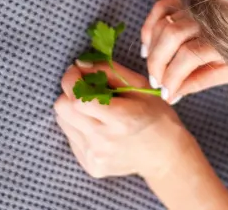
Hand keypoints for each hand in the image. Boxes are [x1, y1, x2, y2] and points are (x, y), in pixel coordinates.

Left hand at [55, 60, 192, 179]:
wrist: (165, 155)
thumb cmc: (156, 116)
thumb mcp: (141, 86)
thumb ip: (109, 71)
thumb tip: (80, 64)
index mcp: (120, 119)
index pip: (77, 98)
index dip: (72, 79)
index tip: (78, 71)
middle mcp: (103, 141)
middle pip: (62, 108)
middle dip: (70, 92)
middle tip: (86, 88)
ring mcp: (95, 156)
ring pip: (62, 121)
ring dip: (73, 109)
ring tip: (94, 109)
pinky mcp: (90, 165)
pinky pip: (71, 137)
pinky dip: (79, 126)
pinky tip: (98, 126)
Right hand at [141, 0, 227, 102]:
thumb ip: (201, 80)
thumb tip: (172, 93)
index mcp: (223, 37)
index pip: (188, 57)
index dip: (172, 78)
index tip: (167, 95)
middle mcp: (208, 16)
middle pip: (171, 37)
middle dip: (157, 64)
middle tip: (155, 83)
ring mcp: (196, 4)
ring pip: (163, 23)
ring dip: (152, 48)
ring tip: (154, 70)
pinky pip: (160, 8)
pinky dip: (150, 27)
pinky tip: (149, 47)